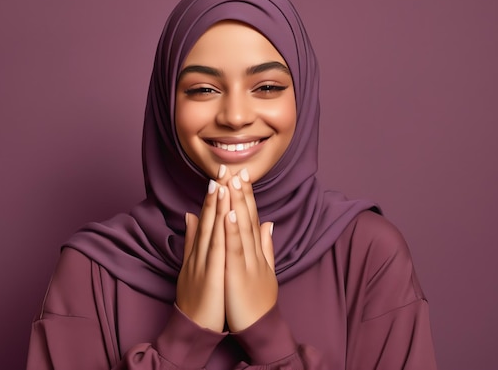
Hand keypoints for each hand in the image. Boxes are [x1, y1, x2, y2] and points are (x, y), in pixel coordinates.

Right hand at [176, 179, 228, 331]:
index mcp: (199, 249)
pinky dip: (221, 229)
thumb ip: (192, 240)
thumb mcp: (192, 264)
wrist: (192, 326)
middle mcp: (199, 252)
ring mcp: (203, 262)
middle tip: (221, 168)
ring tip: (222, 181)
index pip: (207, 217)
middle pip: (208, 218)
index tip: (220, 175)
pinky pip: (217, 248)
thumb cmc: (197, 296)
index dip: (213, 196)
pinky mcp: (210, 274)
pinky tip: (226, 213)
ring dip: (217, 204)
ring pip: (212, 228)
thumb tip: (190, 215)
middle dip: (216, 192)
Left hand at [223, 168, 276, 331]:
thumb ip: (266, 245)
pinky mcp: (239, 274)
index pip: (252, 216)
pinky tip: (228, 214)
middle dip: (241, 192)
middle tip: (236, 169)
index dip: (247, 195)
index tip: (242, 175)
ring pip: (242, 228)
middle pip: (247, 217)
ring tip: (232, 182)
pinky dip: (232, 231)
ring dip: (237, 204)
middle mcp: (254, 252)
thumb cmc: (258, 299)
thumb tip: (269, 223)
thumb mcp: (265, 268)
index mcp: (256, 250)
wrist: (260, 327)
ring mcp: (248, 262)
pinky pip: (235, 250)